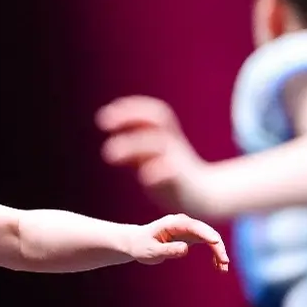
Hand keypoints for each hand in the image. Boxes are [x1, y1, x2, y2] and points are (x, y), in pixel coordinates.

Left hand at [96, 96, 209, 213]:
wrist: (203, 198)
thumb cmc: (172, 177)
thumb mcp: (153, 160)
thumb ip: (135, 151)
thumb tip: (110, 148)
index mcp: (166, 134)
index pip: (152, 112)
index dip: (129, 109)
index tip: (102, 117)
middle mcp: (172, 142)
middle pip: (156, 120)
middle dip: (129, 117)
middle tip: (102, 123)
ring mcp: (177, 160)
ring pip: (158, 144)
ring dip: (132, 145)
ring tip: (109, 154)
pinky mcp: (181, 181)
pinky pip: (172, 172)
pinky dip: (158, 172)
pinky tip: (143, 178)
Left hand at [127, 213, 229, 270]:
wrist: (136, 242)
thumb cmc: (141, 246)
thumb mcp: (152, 251)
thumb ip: (168, 249)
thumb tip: (185, 249)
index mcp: (173, 223)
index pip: (194, 226)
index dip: (206, 233)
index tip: (216, 242)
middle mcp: (183, 223)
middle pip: (206, 232)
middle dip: (217, 246)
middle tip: (224, 263)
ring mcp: (189, 229)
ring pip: (209, 238)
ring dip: (218, 251)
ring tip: (223, 268)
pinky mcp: (191, 236)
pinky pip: (207, 243)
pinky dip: (214, 253)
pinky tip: (218, 266)